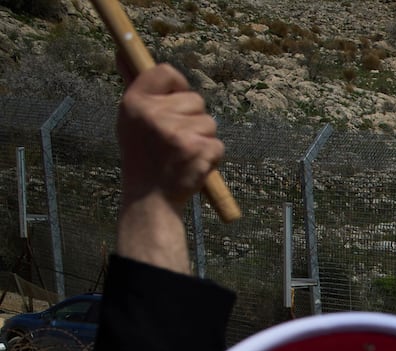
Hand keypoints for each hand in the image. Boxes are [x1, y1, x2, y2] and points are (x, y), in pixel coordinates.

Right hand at [116, 61, 223, 271]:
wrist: (150, 199)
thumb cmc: (143, 158)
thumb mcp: (131, 121)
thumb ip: (138, 90)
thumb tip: (124, 53)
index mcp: (135, 103)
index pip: (166, 72)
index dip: (177, 86)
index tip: (176, 100)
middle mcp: (155, 114)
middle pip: (196, 99)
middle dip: (193, 118)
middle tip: (175, 140)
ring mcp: (178, 132)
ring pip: (210, 122)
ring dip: (203, 138)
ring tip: (183, 154)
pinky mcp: (199, 149)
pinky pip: (218, 144)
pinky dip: (212, 156)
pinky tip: (193, 165)